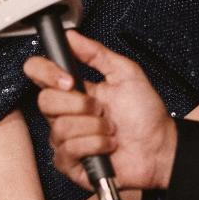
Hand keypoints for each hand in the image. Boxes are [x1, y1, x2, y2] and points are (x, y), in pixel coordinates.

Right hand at [23, 31, 177, 190]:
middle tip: (101, 109)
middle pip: (44, 101)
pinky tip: (107, 145)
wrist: (160, 148)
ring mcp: (66, 138)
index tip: (69, 79)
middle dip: (79, 104)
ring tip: (110, 130)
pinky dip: (94, 145)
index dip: (47, 72)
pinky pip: (68, 150)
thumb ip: (97, 53)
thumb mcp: (126, 73)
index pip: (38, 72)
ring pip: (60, 127)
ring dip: (94, 128)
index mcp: (74, 89)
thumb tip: (72, 37)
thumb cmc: (146, 115)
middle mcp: (66, 112)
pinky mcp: (70, 162)